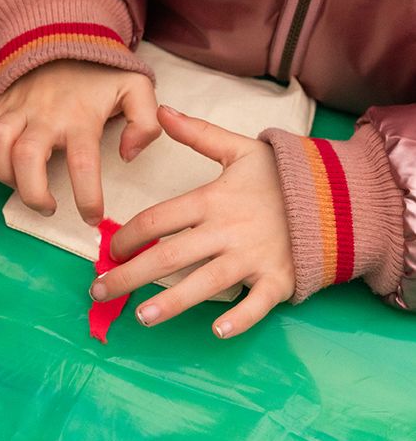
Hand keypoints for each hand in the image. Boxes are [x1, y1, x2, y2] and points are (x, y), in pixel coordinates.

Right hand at [0, 59, 158, 224]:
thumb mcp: (136, 88)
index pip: (82, 162)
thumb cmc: (100, 72)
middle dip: (32, 193)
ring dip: (5, 175)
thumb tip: (127, 155)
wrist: (61, 35)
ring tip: (24, 185)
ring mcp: (16, 108)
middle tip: (48, 207)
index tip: (92, 218)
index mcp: (81, 116)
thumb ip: (146, 122)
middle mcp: (44, 113)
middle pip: (25, 157)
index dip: (86, 197)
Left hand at [89, 105, 294, 336]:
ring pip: (204, 284)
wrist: (338, 196)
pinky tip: (216, 331)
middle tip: (100, 290)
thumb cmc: (281, 175)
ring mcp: (253, 258)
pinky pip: (256, 305)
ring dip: (171, 303)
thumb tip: (161, 109)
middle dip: (131, 275)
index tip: (109, 249)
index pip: (157, 219)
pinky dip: (239, 318)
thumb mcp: (238, 148)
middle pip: (169, 256)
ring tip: (141, 316)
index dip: (128, 235)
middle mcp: (226, 231)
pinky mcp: (279, 280)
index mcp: (211, 199)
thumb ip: (197, 132)